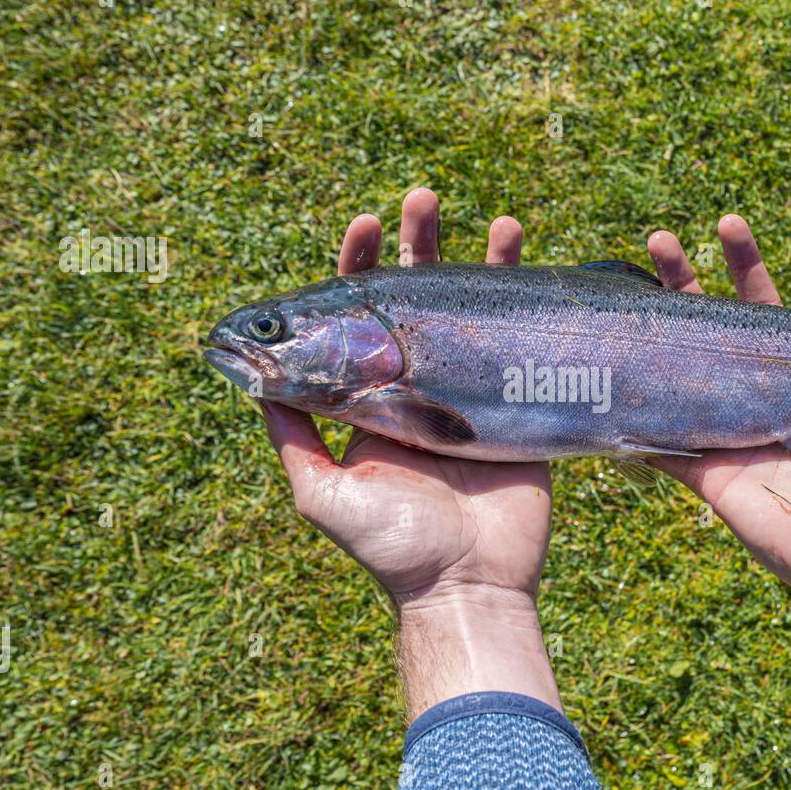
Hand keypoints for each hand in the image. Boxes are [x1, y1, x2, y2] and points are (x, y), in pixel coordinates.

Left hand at [258, 188, 556, 714]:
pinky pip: (524, 347)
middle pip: (419, 300)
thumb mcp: (321, 493)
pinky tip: (537, 270)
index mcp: (373, 399)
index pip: (360, 319)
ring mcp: (474, 393)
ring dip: (485, 262)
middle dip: (420, 246)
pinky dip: (532, 305)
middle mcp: (421, 387)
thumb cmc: (391, 547)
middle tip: (423, 201)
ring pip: (477, 312)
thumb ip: (293, 435)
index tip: (363, 225)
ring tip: (501, 224)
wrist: (468, 588)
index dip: (359, 268)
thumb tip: (253, 378)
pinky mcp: (521, 408)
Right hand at [646, 217, 790, 618]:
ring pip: (676, 369)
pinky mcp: (702, 467)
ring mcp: (723, 427)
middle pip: (708, 327)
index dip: (745, 266)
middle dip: (681, 280)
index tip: (728, 225)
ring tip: (621, 289)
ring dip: (649, 331)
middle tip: (657, 239)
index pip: (763, 307)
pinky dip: (631, 412)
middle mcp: (754, 393)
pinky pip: (657, 437)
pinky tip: (603, 370)